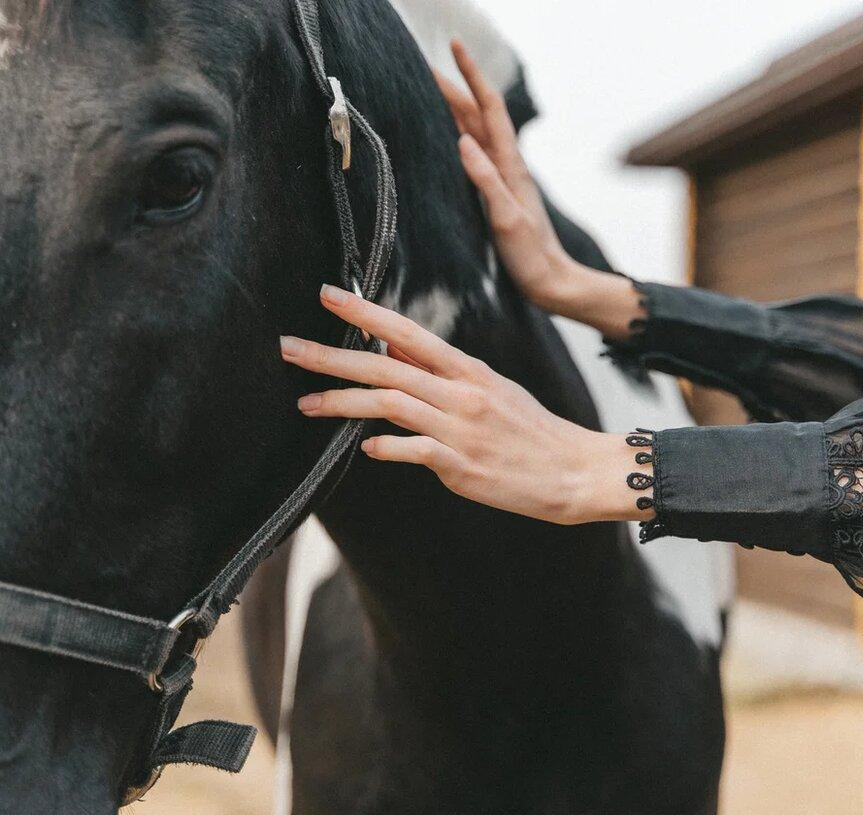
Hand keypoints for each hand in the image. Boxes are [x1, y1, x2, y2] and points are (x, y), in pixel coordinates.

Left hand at [281, 285, 646, 525]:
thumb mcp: (491, 388)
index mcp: (467, 369)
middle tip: (288, 348)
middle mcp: (461, 392)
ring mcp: (461, 429)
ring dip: (342, 402)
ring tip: (305, 403)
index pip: (407, 331)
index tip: (327, 295)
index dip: (365, 312)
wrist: (574, 470)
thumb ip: (441, 372)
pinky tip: (365, 448)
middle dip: (331, 356)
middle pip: (385, 365)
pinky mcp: (463, 466)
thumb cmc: (530, 430)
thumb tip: (392, 349)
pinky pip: (414, 450)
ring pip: (390, 404)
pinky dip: (386, 447)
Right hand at [437, 42, 644, 340]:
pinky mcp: (496, 194)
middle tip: (423, 66)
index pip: (488, 109)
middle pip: (477, 115)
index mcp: (510, 166)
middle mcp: (506, 166)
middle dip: (454, 86)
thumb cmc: (531, 257)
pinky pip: (474, 154)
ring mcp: (502, 179)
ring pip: (474, 132)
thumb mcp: (507, 219)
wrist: (552, 283)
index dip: (471, 75)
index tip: (453, 47)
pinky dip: (457, 135)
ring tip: (429, 91)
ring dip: (454, 108)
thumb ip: (486, 181)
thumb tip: (462, 141)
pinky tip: (447, 136)